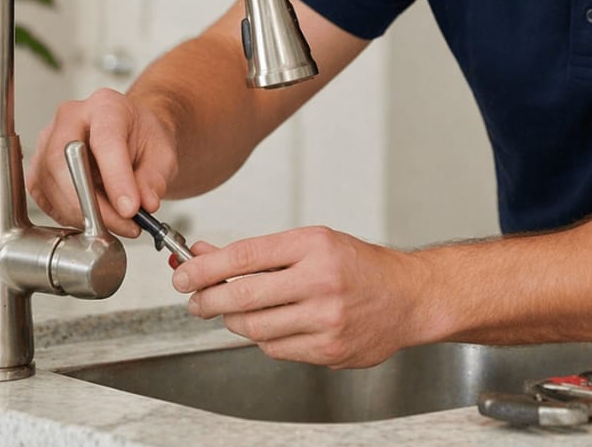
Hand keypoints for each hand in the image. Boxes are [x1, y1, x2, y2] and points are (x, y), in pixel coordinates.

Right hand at [27, 87, 177, 237]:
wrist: (130, 137)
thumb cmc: (143, 140)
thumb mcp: (163, 155)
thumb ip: (155, 178)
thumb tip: (145, 204)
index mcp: (106, 106)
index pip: (104, 141)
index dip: (116, 178)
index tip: (130, 209)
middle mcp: (70, 118)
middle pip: (65, 162)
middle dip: (93, 203)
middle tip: (123, 224)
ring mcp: (47, 142)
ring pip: (52, 184)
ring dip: (84, 215)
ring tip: (117, 224)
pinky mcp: (38, 169)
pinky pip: (45, 199)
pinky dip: (69, 216)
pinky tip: (94, 219)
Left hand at [173, 226, 428, 367]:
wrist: (408, 297)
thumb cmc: (359, 266)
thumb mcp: (312, 243)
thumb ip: (260, 253)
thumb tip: (207, 254)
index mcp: (315, 245)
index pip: (245, 255)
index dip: (206, 267)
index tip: (184, 273)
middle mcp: (321, 280)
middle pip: (242, 295)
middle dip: (208, 299)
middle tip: (195, 299)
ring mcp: (326, 318)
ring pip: (254, 327)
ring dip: (235, 320)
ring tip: (237, 310)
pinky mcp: (328, 349)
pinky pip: (275, 348)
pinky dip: (264, 338)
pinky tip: (274, 324)